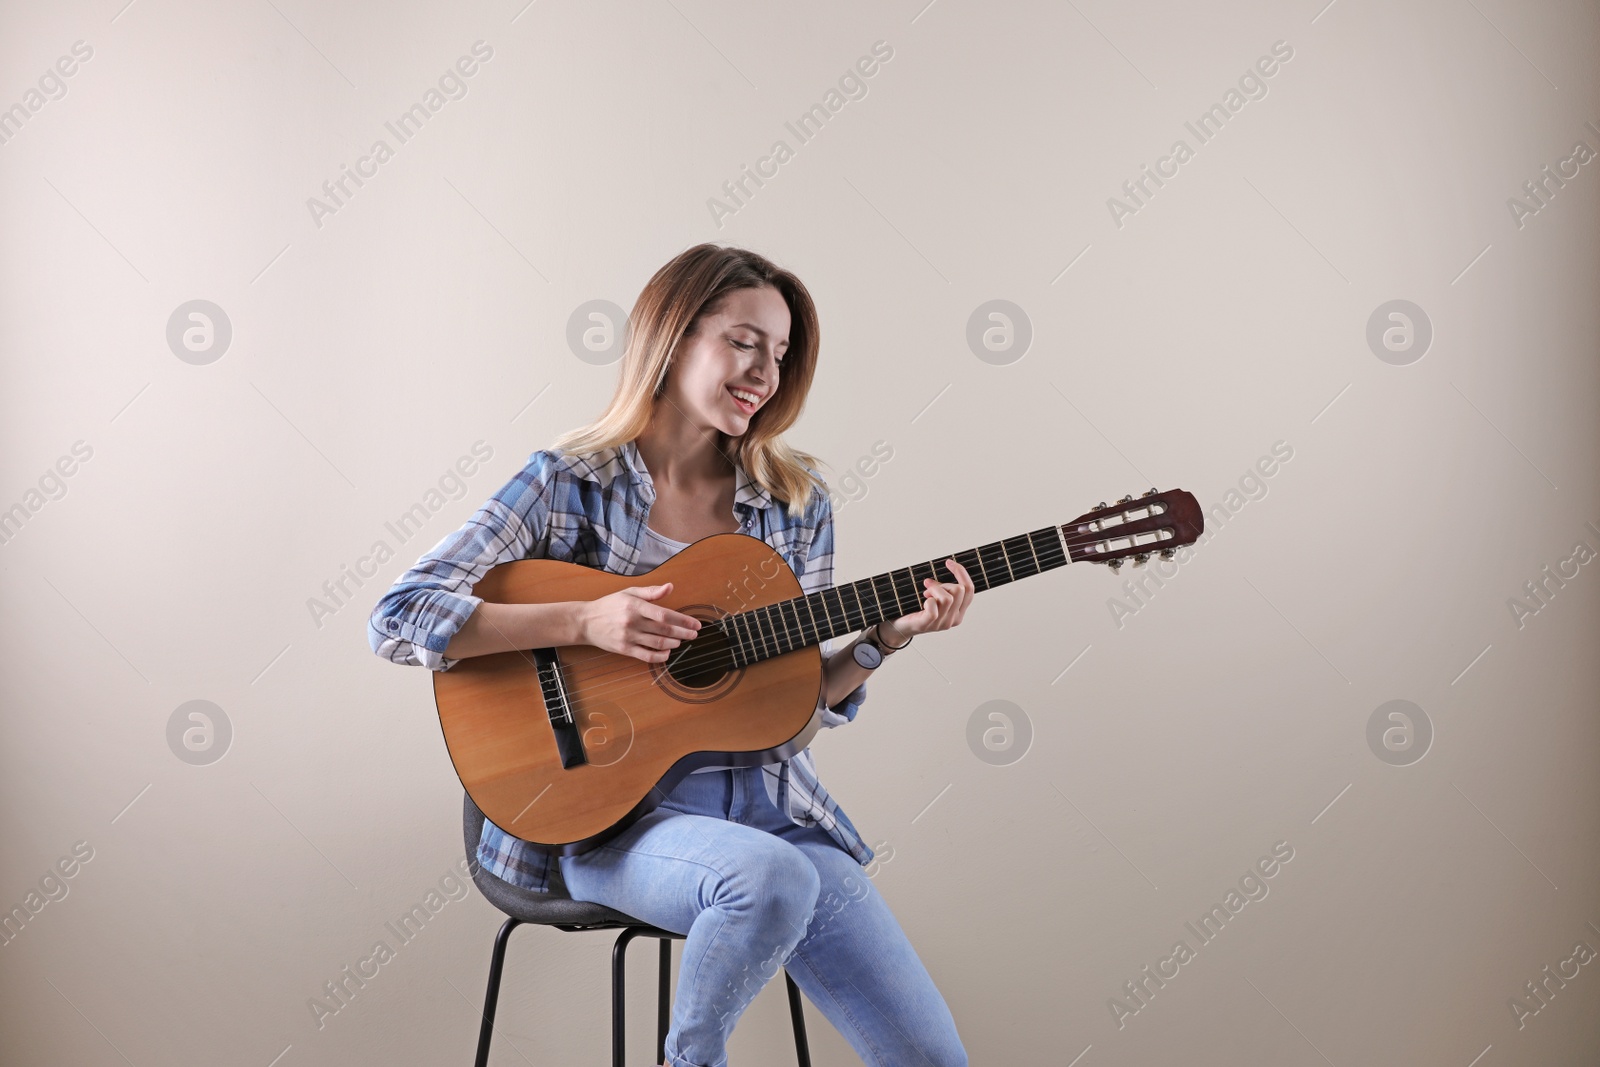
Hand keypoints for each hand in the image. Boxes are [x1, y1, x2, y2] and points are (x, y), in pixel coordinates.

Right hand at [579, 582, 701, 662]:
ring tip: (681, 640)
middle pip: (664, 629)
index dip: (683, 620)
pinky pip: (646, 656)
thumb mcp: (629, 593)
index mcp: (635, 606)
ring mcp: (628, 637)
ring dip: (674, 643)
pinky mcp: (624, 649)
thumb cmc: (610, 605)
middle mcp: (632, 621)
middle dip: (683, 633)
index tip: (695, 624)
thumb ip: (651, 592)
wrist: (586, 621)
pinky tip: (667, 652)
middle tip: (694, 634)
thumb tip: (670, 587)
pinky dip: (660, 656)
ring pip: (658, 643)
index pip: (664, 614)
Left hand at [880, 558, 972, 640]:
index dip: (961, 573)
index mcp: (959, 612)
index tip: (949, 562)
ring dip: (934, 590)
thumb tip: (947, 569)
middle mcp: (954, 619)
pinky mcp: (927, 624)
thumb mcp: (937, 598)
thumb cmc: (919, 610)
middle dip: (943, 583)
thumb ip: (945, 589)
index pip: (969, 590)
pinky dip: (928, 600)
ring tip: (925, 593)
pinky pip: (933, 606)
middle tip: (929, 586)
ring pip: (947, 598)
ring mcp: (942, 623)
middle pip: (959, 591)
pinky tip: (923, 602)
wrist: (902, 627)